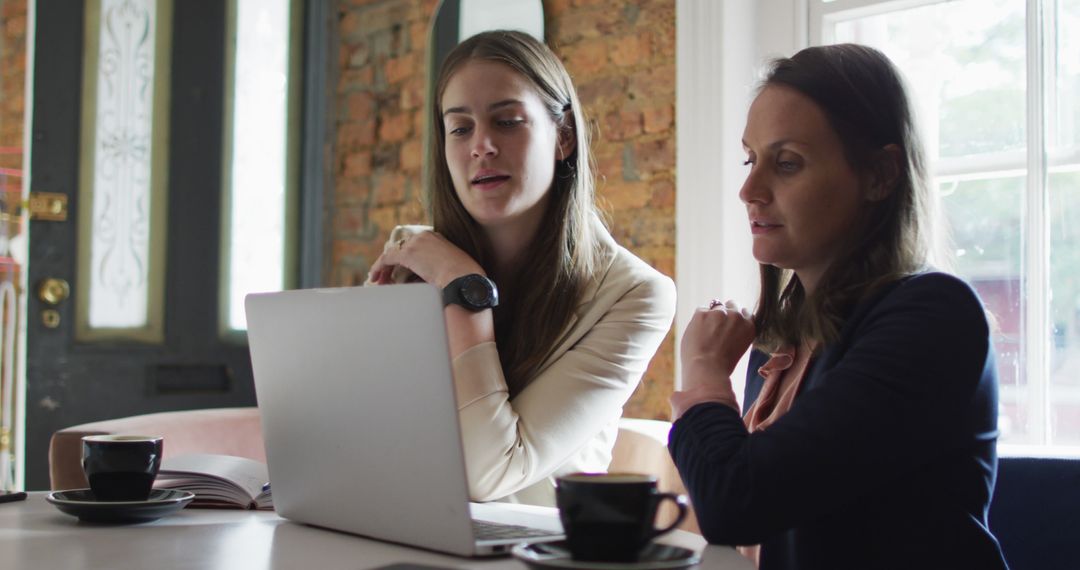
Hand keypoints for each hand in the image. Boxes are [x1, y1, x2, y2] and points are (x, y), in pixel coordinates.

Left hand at [367, 230, 484, 287]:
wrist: (465, 280)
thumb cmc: (463, 281)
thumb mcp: (451, 269)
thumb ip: (437, 269)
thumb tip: (422, 280)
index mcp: (437, 238)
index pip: (413, 245)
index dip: (404, 259)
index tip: (400, 272)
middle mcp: (425, 236)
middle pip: (401, 248)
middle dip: (392, 264)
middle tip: (386, 278)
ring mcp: (416, 243)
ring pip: (393, 253)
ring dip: (384, 268)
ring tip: (379, 282)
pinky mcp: (408, 253)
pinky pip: (387, 259)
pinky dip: (379, 268)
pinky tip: (375, 278)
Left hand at [680, 299, 755, 391]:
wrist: (707, 369)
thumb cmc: (721, 366)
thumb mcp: (739, 348)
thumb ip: (737, 333)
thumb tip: (728, 327)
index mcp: (749, 326)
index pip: (744, 312)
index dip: (735, 318)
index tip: (728, 325)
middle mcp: (736, 316)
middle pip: (732, 305)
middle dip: (725, 313)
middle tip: (716, 327)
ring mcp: (719, 313)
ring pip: (715, 307)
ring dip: (710, 317)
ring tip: (705, 335)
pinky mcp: (702, 313)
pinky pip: (700, 311)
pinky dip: (698, 321)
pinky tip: (697, 335)